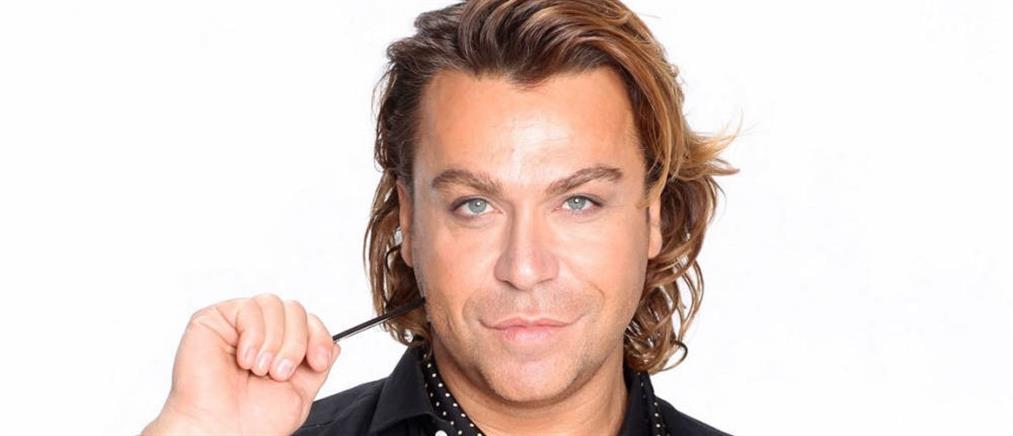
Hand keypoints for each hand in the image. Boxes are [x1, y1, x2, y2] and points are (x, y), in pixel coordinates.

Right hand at [143, 293, 340, 434]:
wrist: (222, 433)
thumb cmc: (252, 421)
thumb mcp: (301, 392)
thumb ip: (317, 366)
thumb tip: (334, 345)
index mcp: (279, 348)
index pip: (308, 321)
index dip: (318, 337)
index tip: (318, 361)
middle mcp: (259, 334)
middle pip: (294, 309)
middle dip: (296, 342)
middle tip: (281, 372)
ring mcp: (236, 325)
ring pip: (273, 304)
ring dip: (274, 341)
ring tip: (261, 369)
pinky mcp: (212, 320)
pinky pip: (248, 307)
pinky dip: (252, 335)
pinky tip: (244, 360)